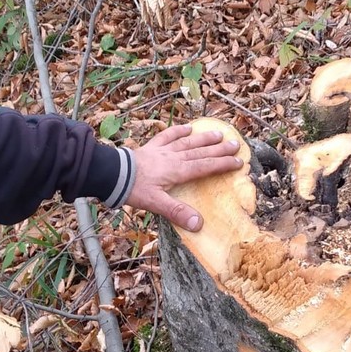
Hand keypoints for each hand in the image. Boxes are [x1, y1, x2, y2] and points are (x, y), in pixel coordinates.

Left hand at [126, 124, 242, 231]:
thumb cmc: (134, 190)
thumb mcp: (156, 204)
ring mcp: (162, 150)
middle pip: (200, 152)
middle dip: (219, 149)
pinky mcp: (151, 147)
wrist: (112, 174)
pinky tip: (187, 128)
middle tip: (236, 144)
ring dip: (203, 138)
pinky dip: (177, 131)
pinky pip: (167, 136)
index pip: (205, 167)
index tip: (239, 162)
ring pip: (187, 142)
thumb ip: (178, 212)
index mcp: (177, 171)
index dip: (223, 165)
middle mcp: (174, 158)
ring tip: (218, 134)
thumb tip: (199, 223)